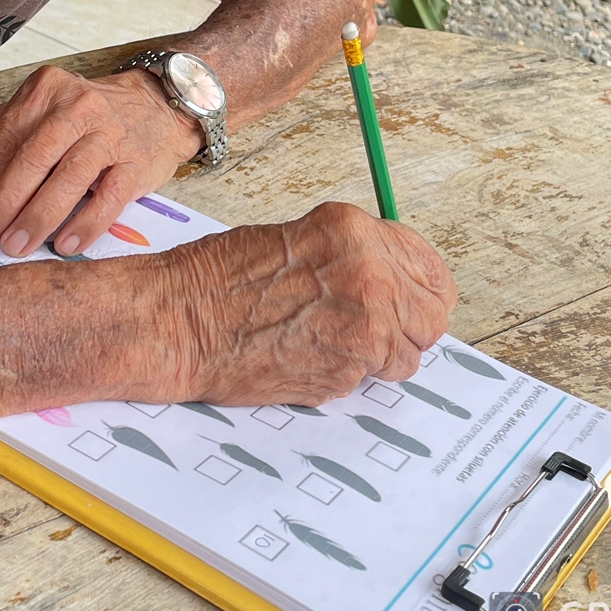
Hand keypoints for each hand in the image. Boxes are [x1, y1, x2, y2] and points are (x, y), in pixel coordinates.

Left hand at [0, 65, 201, 256]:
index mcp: (43, 92)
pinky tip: (65, 246)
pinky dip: (86, 223)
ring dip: (38, 216)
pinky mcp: (137, 161)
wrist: (157, 108)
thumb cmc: (85, 119)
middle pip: (32, 157)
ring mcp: (110, 133)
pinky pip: (109, 196)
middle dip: (1, 202)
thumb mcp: (32, 120)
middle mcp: (76, 107)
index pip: (2, 139)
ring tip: (15, 247)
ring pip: (69, 177)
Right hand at [152, 202, 455, 405]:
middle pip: (433, 314)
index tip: (414, 297)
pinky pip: (372, 379)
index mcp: (354, 231)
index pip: (427, 266)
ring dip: (383, 355)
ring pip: (409, 354)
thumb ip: (349, 257)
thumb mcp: (296, 240)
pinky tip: (313, 357)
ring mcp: (364, 324)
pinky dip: (350, 376)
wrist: (178, 320)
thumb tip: (388, 281)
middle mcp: (369, 274)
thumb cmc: (216, 281)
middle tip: (383, 331)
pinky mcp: (347, 369)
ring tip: (337, 344)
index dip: (422, 287)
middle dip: (412, 325)